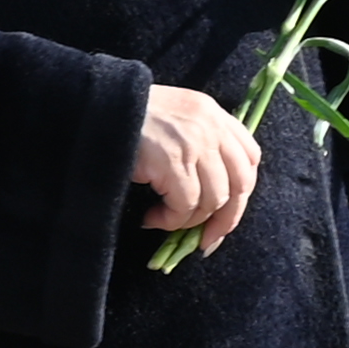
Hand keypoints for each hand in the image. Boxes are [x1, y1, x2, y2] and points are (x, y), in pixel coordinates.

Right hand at [129, 83, 262, 242]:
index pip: (249, 157)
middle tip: (207, 239)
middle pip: (239, 184)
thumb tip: (209, 189)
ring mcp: (195, 144)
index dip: (242, 192)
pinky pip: (185, 205)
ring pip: (213, 200)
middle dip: (226, 219)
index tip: (226, 213)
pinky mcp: (174, 163)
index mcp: (214, 114)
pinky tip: (152, 219)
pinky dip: (170, 221)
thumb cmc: (128, 116)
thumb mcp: (174, 117)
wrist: (99, 108)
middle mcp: (212, 127)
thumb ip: (198, 140)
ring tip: (165, 220)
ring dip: (190, 220)